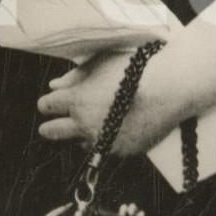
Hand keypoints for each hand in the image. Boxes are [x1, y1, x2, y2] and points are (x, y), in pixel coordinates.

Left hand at [36, 51, 176, 156]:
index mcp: (76, 100)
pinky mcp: (118, 152)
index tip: (54, 103)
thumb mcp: (100, 63)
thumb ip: (74, 76)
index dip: (48, 104)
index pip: (45, 106)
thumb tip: (54, 86)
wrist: (169, 90)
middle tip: (52, 125)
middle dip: (49, 127)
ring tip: (95, 121)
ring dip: (80, 134)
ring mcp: (101, 141)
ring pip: (77, 142)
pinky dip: (103, 141)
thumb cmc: (135, 70)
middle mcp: (84, 124)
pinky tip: (114, 128)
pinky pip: (102, 149)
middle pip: (51, 132)